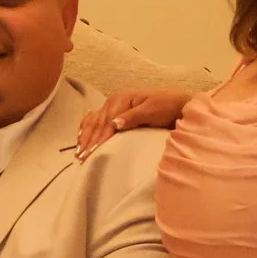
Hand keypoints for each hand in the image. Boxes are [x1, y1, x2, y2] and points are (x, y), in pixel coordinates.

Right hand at [77, 89, 193, 157]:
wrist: (178, 104)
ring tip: (78, 152)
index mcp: (121, 99)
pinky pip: (95, 119)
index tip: (90, 154)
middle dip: (88, 141)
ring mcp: (112, 105)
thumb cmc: (167, 107)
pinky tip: (81, 138)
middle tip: (81, 157)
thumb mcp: (152, 111)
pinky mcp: (114, 110)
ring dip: (84, 136)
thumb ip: (133, 117)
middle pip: (96, 123)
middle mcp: (114, 100)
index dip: (97, 139)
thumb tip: (113, 124)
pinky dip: (86, 128)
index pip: (106, 123)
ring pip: (92, 121)